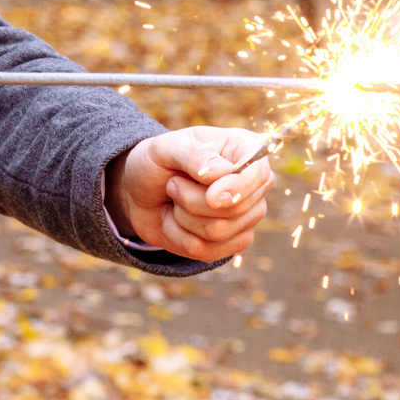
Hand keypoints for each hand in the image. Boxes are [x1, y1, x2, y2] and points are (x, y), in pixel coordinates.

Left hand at [105, 127, 271, 261]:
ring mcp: (247, 215)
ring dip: (183, 217)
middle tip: (172, 184)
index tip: (211, 197)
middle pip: (236, 208)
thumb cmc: (156, 162)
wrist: (139, 192)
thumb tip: (224, 172)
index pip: (260, 174)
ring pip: (219, 231)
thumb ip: (194, 155)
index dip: (238, 188)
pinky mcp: (232, 242)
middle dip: (192, 200)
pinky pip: (208, 251)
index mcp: (244, 148)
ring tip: (174, 199)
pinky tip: (174, 220)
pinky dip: (178, 236)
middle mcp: (252, 183)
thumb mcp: (164, 148)